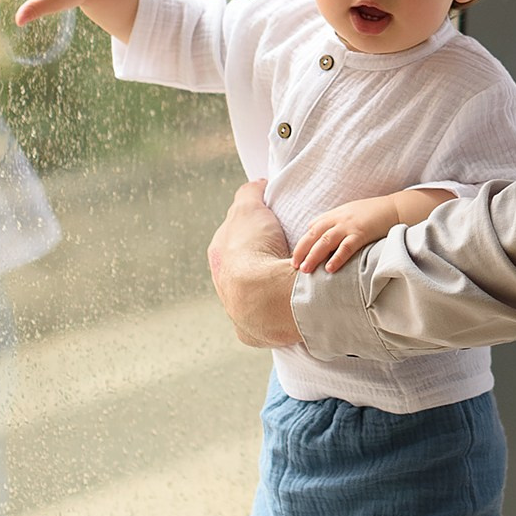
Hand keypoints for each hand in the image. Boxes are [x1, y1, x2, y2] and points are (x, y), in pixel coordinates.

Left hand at [208, 181, 301, 347]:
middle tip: (287, 253)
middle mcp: (222, 283)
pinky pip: (269, 317)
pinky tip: (292, 302)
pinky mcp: (255, 330)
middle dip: (262, 261)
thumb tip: (257, 185)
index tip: (273, 229)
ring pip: (257, 292)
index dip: (254, 230)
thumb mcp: (250, 208)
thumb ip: (250, 192)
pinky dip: (278, 309)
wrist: (263, 296)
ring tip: (296, 276)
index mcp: (218, 255)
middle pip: (244, 266)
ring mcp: (237, 309)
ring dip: (272, 286)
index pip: (234, 237)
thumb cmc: (254, 249)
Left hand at [292, 194, 404, 275]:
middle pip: (314, 235)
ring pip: (325, 241)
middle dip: (302, 250)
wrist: (395, 208)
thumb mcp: (350, 214)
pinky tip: (330, 269)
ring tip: (306, 270)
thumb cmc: (373, 214)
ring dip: (314, 256)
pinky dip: (337, 257)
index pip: (312, 228)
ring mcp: (350, 226)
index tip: (296, 257)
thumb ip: (336, 224)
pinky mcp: (362, 233)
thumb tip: (322, 239)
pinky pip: (346, 247)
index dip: (302, 243)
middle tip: (295, 266)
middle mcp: (339, 219)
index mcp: (335, 215)